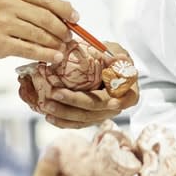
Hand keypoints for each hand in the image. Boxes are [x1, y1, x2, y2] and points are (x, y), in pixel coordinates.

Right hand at [0, 0, 74, 62]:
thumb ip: (31, 3)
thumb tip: (65, 11)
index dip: (65, 10)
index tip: (75, 18)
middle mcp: (8, 4)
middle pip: (46, 18)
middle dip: (62, 29)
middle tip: (69, 36)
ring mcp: (3, 24)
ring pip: (39, 35)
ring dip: (56, 44)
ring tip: (63, 48)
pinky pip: (29, 50)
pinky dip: (45, 55)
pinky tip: (54, 57)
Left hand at [19, 41, 139, 127]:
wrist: (104, 69)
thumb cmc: (112, 59)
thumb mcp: (116, 52)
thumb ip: (114, 55)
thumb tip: (112, 57)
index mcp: (128, 91)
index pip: (127, 99)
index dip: (120, 102)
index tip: (112, 103)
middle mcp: (115, 107)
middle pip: (96, 109)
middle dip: (75, 103)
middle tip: (56, 94)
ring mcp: (101, 115)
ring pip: (83, 119)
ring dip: (64, 114)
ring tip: (47, 106)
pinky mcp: (88, 118)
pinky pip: (76, 123)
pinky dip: (62, 120)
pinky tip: (49, 116)